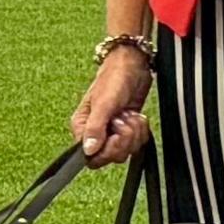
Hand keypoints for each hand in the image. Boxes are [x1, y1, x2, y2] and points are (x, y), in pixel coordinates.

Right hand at [73, 49, 153, 164]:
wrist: (133, 66)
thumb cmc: (114, 78)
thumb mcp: (104, 102)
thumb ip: (95, 127)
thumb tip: (88, 149)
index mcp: (82, 127)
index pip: (90, 157)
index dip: (106, 151)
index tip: (115, 136)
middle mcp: (96, 132)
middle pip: (111, 156)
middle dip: (124, 139)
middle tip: (123, 120)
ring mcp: (113, 132)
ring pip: (126, 151)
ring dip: (134, 132)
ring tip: (128, 114)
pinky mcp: (128, 129)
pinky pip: (137, 143)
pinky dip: (141, 130)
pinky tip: (135, 116)